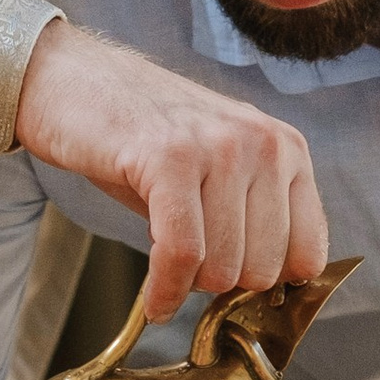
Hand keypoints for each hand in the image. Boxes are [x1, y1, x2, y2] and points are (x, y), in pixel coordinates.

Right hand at [12, 21, 327, 323]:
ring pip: (222, 268)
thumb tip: (274, 293)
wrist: (72, 80)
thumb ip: (254, 220)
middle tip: (185, 263)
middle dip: (219, 282)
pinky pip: (181, 253)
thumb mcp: (218, 172)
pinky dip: (164, 289)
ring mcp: (219, 148)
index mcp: (286, 148)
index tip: (230, 285)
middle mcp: (263, 144)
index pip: (306, 256)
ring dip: (186, 285)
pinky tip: (154, 298)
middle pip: (263, 271)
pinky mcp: (170, 158)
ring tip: (163, 263)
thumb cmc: (144, 137)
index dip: (264, 283)